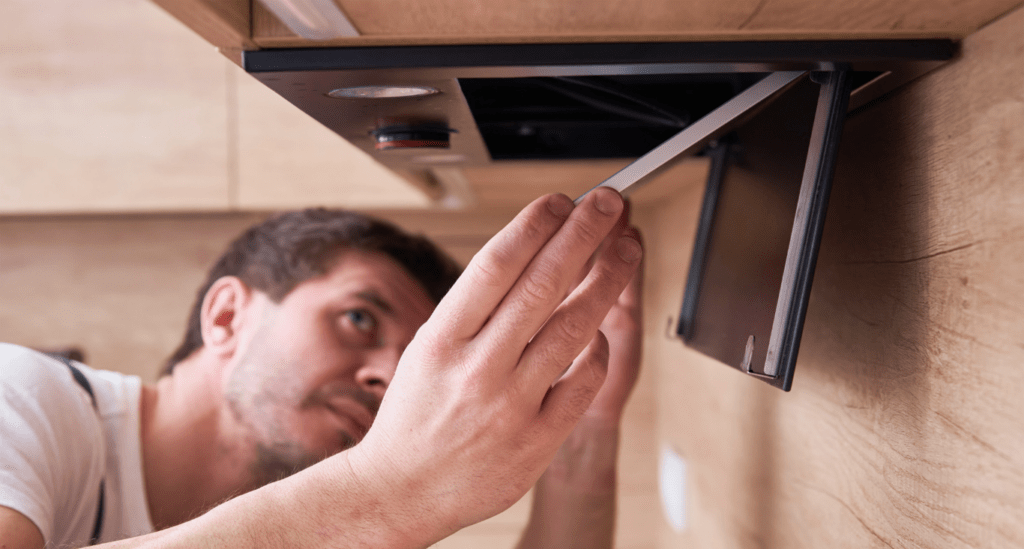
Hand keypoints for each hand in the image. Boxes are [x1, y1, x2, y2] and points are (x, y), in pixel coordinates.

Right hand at [340, 189, 642, 545]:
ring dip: (606, 280)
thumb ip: (475, 310)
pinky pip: (584, 382)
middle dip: (581, 235)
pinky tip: (606, 324)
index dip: (534, 225)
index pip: (496, 266)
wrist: (402, 489)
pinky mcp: (538, 439)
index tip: (561, 200)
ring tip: (626, 248)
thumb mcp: (427, 350)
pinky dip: (600, 348)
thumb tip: (530, 253)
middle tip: (607, 202)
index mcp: (442, 339)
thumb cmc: (416, 414)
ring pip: (573, 328)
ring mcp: (511, 405)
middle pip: (541, 286)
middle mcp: (477, 367)